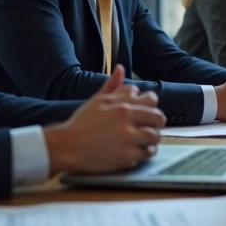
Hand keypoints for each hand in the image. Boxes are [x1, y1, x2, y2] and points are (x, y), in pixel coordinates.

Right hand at [44, 65, 165, 174]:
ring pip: (155, 136)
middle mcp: (127, 120)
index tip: (145, 112)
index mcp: (122, 105)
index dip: (150, 105)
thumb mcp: (97, 100)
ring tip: (143, 140)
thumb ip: (113, 85)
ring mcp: (127, 139)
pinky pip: (147, 153)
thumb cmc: (82, 123)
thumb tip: (121, 68)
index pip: (151, 99)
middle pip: (158, 118)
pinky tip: (137, 150)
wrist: (67, 146)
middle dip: (156, 122)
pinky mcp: (126, 156)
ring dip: (151, 138)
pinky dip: (145, 152)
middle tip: (148, 127)